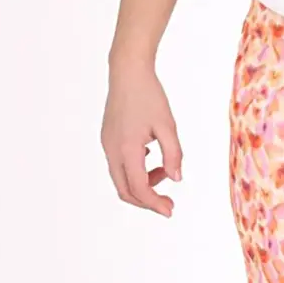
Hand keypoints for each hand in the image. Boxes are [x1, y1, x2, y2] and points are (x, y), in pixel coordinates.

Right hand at [101, 60, 182, 216]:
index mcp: (127, 150)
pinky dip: (135, 169)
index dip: (155, 203)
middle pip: (125, 190)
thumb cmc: (149, 95)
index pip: (139, 188)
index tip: (170, 210)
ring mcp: (107, 144)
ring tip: (164, 169)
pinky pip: (119, 163)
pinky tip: (151, 156)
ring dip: (142, 182)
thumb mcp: (167, 125)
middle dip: (146, 200)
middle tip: (167, 202)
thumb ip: (173, 154)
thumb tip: (176, 179)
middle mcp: (112, 151)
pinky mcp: (108, 137)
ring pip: (121, 178)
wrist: (128, 72)